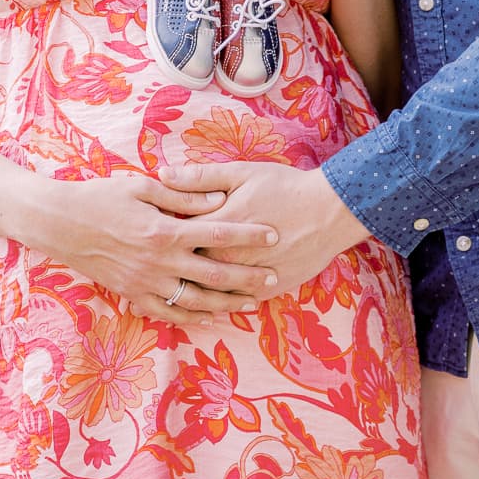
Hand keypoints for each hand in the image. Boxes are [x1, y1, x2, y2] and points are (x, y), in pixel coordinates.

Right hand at [18, 172, 280, 323]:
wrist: (61, 225)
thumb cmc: (102, 197)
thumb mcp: (143, 187)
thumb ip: (183, 196)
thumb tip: (219, 198)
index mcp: (165, 231)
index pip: (218, 233)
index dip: (249, 234)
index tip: (274, 233)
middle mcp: (159, 262)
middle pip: (214, 273)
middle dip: (247, 276)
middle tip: (273, 276)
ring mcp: (146, 283)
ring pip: (196, 300)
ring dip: (226, 303)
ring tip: (251, 302)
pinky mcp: (133, 295)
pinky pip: (168, 312)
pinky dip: (192, 316)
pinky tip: (211, 316)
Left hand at [158, 162, 370, 296]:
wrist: (329, 212)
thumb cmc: (284, 187)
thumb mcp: (242, 173)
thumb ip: (201, 177)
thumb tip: (163, 173)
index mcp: (216, 226)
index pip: (175, 235)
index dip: (161, 235)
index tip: (148, 232)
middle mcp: (228, 257)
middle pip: (186, 268)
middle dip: (168, 267)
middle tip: (152, 263)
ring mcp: (247, 278)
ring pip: (207, 292)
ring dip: (188, 291)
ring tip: (171, 286)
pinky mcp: (266, 291)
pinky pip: (233, 304)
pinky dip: (217, 305)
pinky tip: (204, 303)